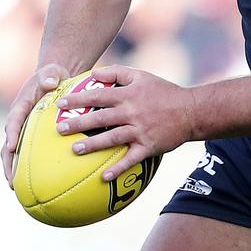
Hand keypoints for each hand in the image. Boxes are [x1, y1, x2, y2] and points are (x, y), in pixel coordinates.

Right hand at [1, 62, 70, 187]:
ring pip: (12, 154)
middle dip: (8, 163)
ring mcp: (21, 130)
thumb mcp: (51, 72)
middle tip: (12, 181)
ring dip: (12, 170)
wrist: (50, 80)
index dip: (12, 134)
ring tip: (17, 189)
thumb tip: (50, 84)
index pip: (14, 121)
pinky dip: (25, 168)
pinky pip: (24, 154)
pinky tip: (33, 184)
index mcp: (20, 106)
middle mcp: (17, 121)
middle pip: (8, 144)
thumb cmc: (51, 76)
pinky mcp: (28, 137)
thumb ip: (50, 76)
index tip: (12, 147)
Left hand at [54, 65, 196, 180]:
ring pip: (112, 138)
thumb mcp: (141, 76)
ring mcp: (140, 131)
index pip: (98, 95)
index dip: (78, 99)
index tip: (60, 104)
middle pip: (100, 118)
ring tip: (75, 150)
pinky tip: (104, 177)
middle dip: (79, 123)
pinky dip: (118, 168)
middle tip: (60, 129)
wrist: (190, 111)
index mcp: (128, 95)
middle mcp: (132, 112)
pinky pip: (131, 159)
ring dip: (93, 145)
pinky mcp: (148, 146)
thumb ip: (117, 72)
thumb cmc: (163, 91)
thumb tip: (93, 73)